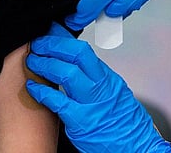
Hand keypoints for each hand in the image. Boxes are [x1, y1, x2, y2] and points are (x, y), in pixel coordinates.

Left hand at [26, 23, 170, 152]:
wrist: (139, 149)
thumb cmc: (124, 124)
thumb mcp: (114, 94)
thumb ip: (94, 77)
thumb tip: (74, 60)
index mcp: (107, 79)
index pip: (83, 50)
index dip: (63, 37)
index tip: (49, 29)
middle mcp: (102, 88)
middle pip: (76, 55)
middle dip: (53, 45)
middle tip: (37, 44)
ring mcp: (92, 104)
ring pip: (67, 74)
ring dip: (45, 64)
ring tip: (32, 61)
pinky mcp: (82, 123)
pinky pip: (58, 102)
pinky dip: (42, 92)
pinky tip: (32, 87)